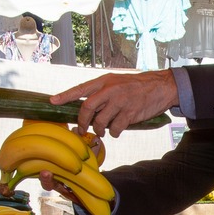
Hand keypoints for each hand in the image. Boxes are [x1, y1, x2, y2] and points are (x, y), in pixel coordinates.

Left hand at [56, 71, 177, 136]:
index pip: (81, 88)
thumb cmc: (136, 86)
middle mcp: (111, 90)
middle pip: (87, 108)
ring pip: (101, 121)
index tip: (52, 101)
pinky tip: (117, 129)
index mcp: (105, 81)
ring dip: (99, 130)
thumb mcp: (117, 82)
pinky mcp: (130, 114)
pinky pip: (115, 129)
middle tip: (82, 129)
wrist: (160, 87)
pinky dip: (114, 133)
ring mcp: (120, 102)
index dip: (65, 95)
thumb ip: (102, 92)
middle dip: (82, 122)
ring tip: (103, 130)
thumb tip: (87, 108)